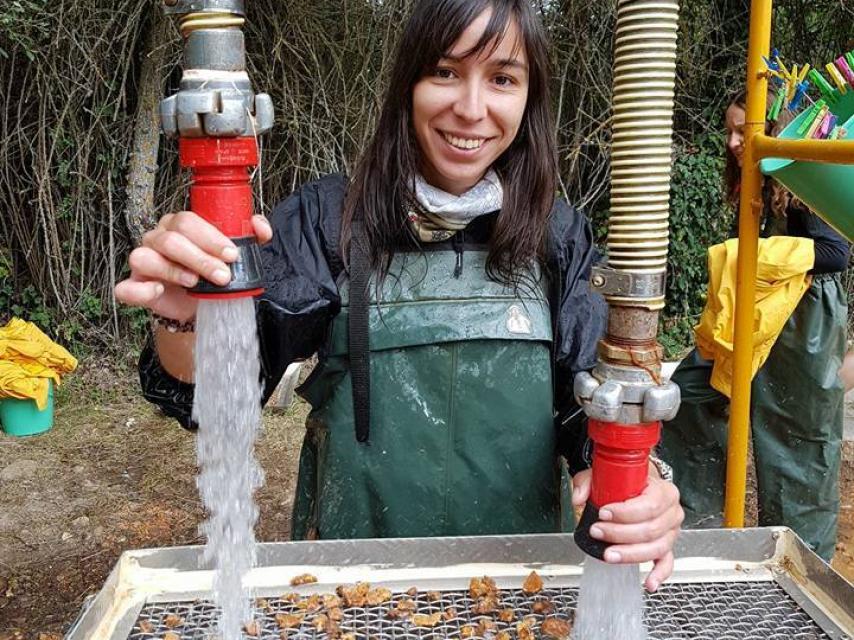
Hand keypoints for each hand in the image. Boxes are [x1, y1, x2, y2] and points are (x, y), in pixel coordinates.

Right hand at [114, 212, 272, 320]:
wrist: (199, 307)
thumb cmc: (212, 275)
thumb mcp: (234, 255)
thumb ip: (250, 237)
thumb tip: (260, 226)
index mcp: (180, 226)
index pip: (189, 221)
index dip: (211, 237)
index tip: (232, 255)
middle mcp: (158, 239)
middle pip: (171, 238)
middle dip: (199, 257)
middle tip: (223, 275)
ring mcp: (143, 261)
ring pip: (145, 257)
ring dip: (173, 270)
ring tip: (195, 283)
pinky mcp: (135, 286)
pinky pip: (126, 286)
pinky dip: (140, 289)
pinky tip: (158, 291)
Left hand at [572, 466, 683, 591]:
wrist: (641, 488)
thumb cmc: (627, 482)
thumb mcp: (606, 474)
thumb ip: (588, 482)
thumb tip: (578, 498)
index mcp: (663, 491)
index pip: (649, 504)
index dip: (625, 512)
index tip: (603, 513)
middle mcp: (672, 512)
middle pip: (650, 529)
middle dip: (620, 534)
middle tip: (597, 531)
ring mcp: (671, 532)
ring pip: (656, 548)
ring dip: (630, 553)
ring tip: (608, 554)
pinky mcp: (666, 547)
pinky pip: (667, 563)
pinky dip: (658, 574)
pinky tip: (648, 582)